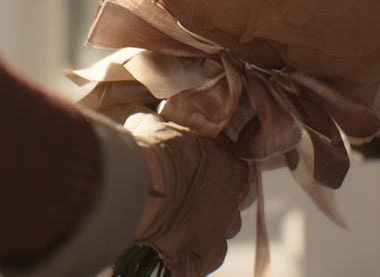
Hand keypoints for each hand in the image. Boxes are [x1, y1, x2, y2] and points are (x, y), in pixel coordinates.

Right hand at [126, 113, 246, 276]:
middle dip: (212, 200)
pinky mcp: (207, 253)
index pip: (234, 167)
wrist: (145, 186)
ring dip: (206, 228)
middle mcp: (232, 195)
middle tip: (184, 198)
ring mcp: (222, 226)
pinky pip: (206, 260)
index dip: (215, 170)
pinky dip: (193, 258)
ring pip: (223, 230)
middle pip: (230, 200)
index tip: (195, 171)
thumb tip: (147, 120)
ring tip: (178, 224)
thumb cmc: (152, 150)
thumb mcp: (153, 124)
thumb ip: (159, 124)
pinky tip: (174, 250)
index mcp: (228, 162)